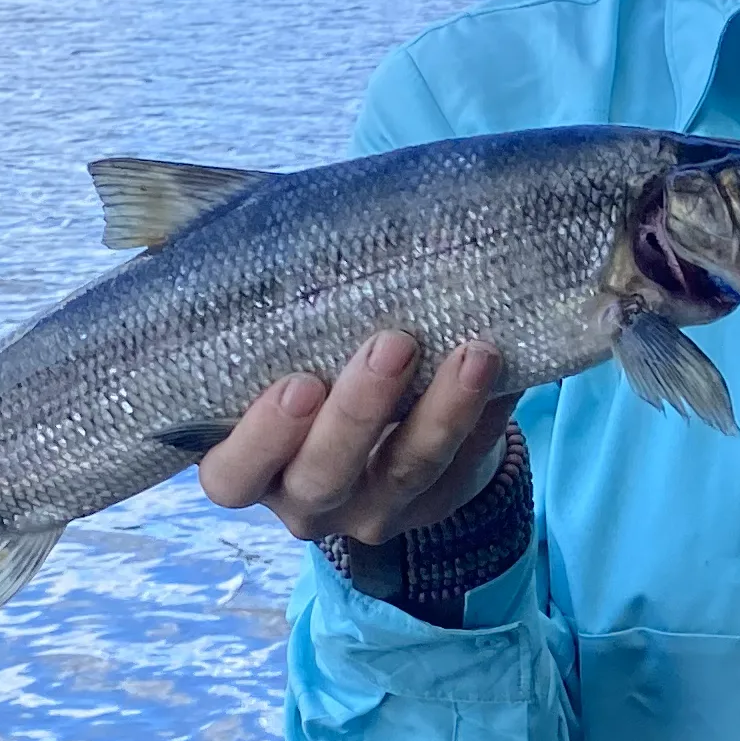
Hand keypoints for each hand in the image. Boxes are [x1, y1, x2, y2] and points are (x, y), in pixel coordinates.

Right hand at [197, 335, 517, 544]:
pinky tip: (505, 372)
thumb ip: (261, 313)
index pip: (234, 475)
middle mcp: (304, 502)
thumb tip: (267, 230)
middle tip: (394, 344)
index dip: (262, 438)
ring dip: (443, 412)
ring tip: (475, 353)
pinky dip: (485, 420)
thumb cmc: (298, 363)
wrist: (366, 418)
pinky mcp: (432, 506)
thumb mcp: (267, 346)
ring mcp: (372, 511)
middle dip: (361, 412)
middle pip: (327, 476)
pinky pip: (463, 470)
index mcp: (246, 469)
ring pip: (408, 474)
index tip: (297, 381)